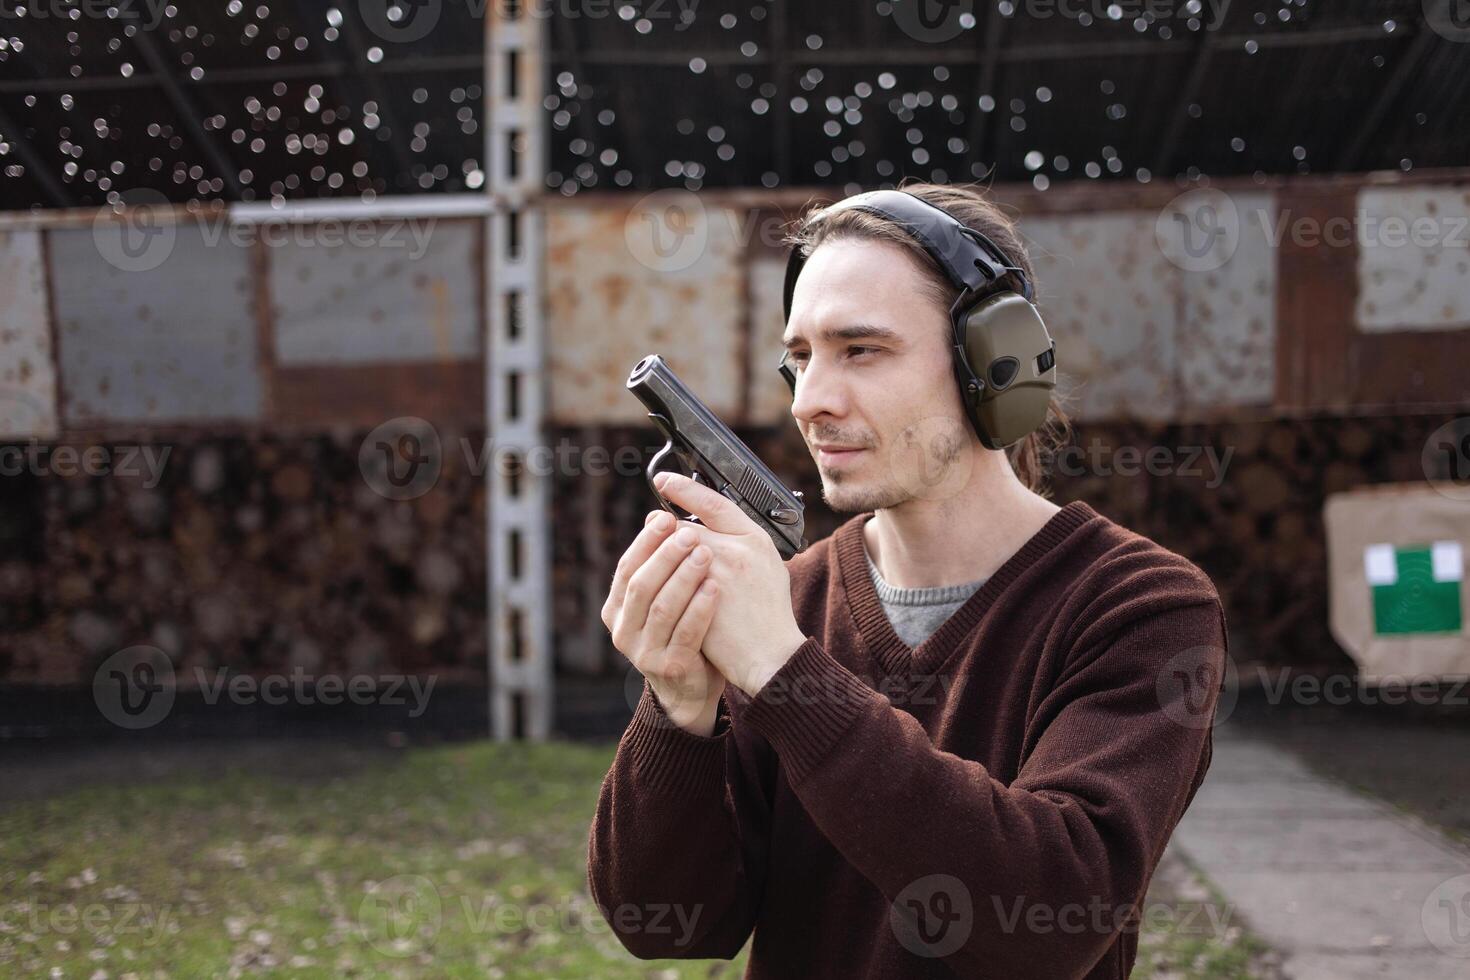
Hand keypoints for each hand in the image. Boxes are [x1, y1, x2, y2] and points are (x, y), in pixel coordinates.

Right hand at [602, 509, 724, 735]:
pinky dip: (700, 608)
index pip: (627, 568)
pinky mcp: (668, 667)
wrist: (690, 686)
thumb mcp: (663, 597)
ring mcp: (643, 653)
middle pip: (641, 586)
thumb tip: (658, 517)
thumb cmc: (679, 632)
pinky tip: (714, 588)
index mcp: (617, 609)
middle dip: (666, 556)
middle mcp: (623, 631)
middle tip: (689, 533)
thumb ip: (659, 565)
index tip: (667, 517)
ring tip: (705, 555)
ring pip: (662, 608)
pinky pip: (685, 633)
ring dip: (684, 578)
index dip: (646, 542)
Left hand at [652, 472, 807, 697]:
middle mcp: (735, 552)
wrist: (771, 655)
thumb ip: (736, 540)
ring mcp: (715, 577)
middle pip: (683, 528)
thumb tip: (698, 526)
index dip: (685, 488)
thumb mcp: (766, 564)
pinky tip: (659, 586)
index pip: (714, 502)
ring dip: (661, 557)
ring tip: (656, 563)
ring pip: (671, 554)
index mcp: (754, 539)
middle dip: (666, 532)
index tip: (664, 480)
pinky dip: (661, 581)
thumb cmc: (768, 611)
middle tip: (656, 531)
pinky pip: (669, 583)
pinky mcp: (698, 602)